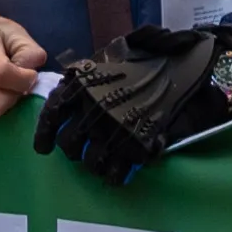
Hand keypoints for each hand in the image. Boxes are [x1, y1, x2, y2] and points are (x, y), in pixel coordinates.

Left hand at [40, 23, 231, 186]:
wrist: (188, 65)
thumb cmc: (149, 57)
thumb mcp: (111, 56)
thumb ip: (86, 74)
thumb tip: (67, 88)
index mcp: (84, 84)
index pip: (52, 115)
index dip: (44, 135)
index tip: (44, 147)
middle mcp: (94, 108)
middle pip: (69, 145)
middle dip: (73, 152)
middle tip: (82, 152)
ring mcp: (115, 129)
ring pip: (90, 162)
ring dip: (93, 165)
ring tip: (102, 163)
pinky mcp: (137, 146)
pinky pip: (115, 172)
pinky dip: (114, 176)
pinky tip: (118, 173)